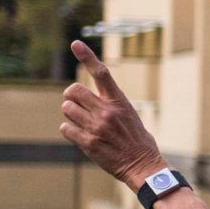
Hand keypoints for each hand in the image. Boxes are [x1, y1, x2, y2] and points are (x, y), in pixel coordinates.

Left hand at [60, 40, 167, 189]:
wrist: (143, 166)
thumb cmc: (138, 141)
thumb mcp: (130, 116)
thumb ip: (110, 106)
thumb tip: (87, 101)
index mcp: (120, 102)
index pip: (102, 73)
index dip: (86, 56)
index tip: (75, 43)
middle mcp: (107, 111)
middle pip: (74, 90)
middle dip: (71, 97)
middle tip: (77, 105)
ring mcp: (97, 127)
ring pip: (67, 108)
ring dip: (70, 114)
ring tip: (82, 122)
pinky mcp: (88, 142)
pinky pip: (66, 128)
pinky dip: (69, 130)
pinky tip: (81, 136)